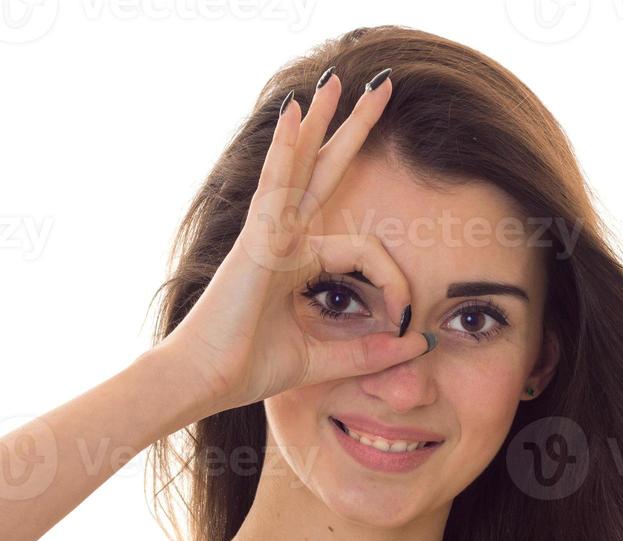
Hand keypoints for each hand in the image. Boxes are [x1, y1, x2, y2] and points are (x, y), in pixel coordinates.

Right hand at [155, 69, 435, 414]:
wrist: (205, 379)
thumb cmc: (247, 366)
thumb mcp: (322, 358)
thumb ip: (368, 350)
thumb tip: (418, 343)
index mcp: (297, 259)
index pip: (364, 249)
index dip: (394, 281)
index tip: (404, 319)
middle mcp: (283, 236)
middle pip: (324, 170)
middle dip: (355, 130)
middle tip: (382, 87)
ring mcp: (268, 232)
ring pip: (301, 165)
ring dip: (322, 121)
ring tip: (338, 80)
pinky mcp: (256, 240)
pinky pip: (276, 185)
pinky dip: (286, 148)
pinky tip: (297, 112)